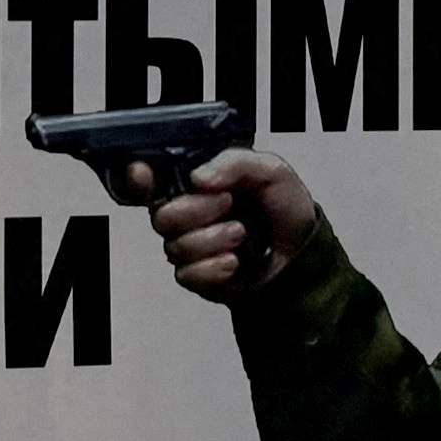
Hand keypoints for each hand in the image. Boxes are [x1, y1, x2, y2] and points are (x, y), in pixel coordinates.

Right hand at [152, 148, 317, 304]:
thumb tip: (198, 177)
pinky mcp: (198, 277)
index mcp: (197, 182)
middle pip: (161, 215)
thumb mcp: (270, 170)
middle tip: (228, 205)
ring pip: (174, 246)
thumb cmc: (284, 207)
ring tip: (241, 235)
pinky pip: (186, 274)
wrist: (302, 253)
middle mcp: (187, 213)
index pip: (153, 178)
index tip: (141, 174)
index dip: (138, 177)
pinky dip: (213, 268)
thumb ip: (234, 163)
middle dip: (196, 210)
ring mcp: (190, 246)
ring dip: (212, 240)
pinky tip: (234, 262)